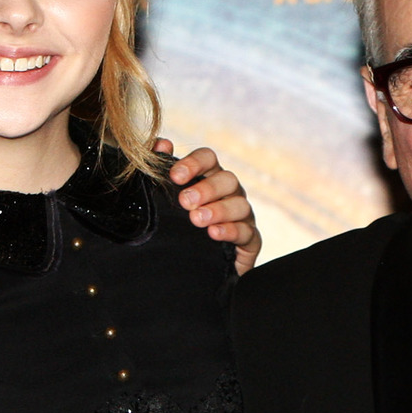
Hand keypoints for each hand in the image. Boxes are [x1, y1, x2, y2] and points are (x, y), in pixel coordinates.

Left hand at [158, 138, 261, 274]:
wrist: (190, 269)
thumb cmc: (180, 228)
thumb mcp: (166, 200)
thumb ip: (162, 170)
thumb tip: (161, 144)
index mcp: (209, 178)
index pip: (208, 158)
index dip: (194, 163)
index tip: (175, 176)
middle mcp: (229, 193)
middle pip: (227, 179)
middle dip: (206, 189)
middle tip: (185, 201)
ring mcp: (242, 216)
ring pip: (240, 205)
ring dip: (218, 210)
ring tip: (196, 219)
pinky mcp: (250, 241)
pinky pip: (247, 232)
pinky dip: (230, 231)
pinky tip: (213, 234)